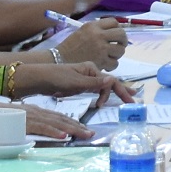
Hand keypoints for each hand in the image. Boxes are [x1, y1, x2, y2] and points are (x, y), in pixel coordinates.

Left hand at [9, 62, 135, 106]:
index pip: (110, 81)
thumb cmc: (56, 79)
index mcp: (91, 69)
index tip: (127, 102)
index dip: (120, 91)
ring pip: (103, 86)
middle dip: (122, 90)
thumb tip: (113, 80)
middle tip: (133, 99)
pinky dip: (102, 94)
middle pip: (110, 82)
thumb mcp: (75, 82)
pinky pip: (95, 89)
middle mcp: (90, 72)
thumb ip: (94, 83)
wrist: (38, 79)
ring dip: (113, 93)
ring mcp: (84, 79)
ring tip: (124, 99)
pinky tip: (105, 99)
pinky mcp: (78, 85)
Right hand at [17, 102, 101, 142]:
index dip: (72, 122)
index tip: (84, 128)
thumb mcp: (19, 119)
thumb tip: (40, 132)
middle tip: (91, 133)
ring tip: (84, 134)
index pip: (58, 116)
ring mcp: (32, 117)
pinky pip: (43, 128)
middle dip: (77, 126)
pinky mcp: (25, 123)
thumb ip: (31, 123)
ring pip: (56, 123)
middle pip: (61, 119)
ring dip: (72, 129)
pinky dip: (54, 132)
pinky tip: (64, 136)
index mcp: (36, 111)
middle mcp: (37, 112)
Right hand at [55, 18, 128, 68]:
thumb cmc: (70, 47)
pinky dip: (112, 65)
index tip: (116, 35)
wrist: (59, 60)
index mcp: (93, 26)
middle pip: (121, 34)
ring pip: (120, 50)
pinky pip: (115, 63)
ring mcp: (101, 48)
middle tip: (119, 45)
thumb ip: (96, 30)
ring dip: (118, 54)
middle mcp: (98, 35)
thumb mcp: (82, 31)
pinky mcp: (101, 61)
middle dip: (123, 41)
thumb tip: (113, 31)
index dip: (118, 28)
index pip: (114, 22)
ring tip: (111, 56)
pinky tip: (106, 65)